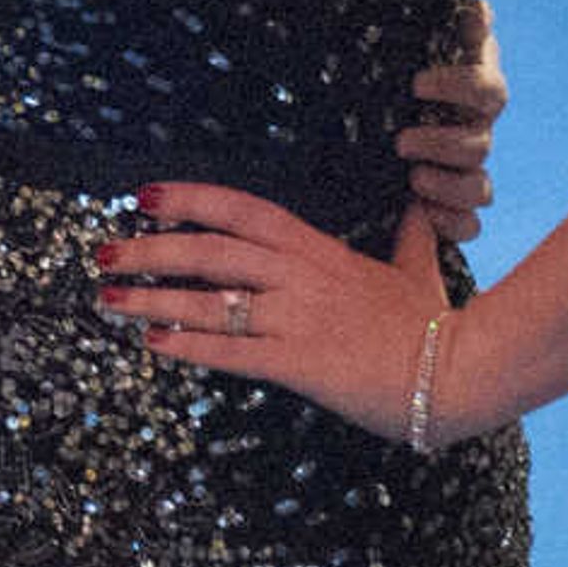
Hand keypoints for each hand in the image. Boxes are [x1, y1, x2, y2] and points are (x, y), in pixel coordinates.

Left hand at [94, 181, 449, 444]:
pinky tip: (153, 341)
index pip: (244, 211)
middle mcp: (301, 277)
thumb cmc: (439, 323)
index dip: (192, 199)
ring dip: (152, 299)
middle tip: (102, 251)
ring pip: (211, 302)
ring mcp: (299, 319)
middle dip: (151, 250)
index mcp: (321, 251)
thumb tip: (423, 207)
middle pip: (211, 252)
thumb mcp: (420, 268)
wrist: (465, 371)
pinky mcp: (301, 363)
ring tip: (107, 298)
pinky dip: (189, 345)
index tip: (145, 195)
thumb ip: (411, 235)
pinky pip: (233, 351)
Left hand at [394, 0, 506, 244]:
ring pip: (481, 188)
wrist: (364, 124)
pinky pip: (470, 225)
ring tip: (411, 179)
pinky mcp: (450, 207)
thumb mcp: (407, 50)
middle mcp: (473, 133)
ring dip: (449, 186)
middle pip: (481, 145)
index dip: (461, 88)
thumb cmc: (394, 78)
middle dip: (442, 144)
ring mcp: (465, 172)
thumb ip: (449, 30)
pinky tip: (424, 215)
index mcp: (468, 94)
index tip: (417, 84)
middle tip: (400, 142)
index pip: (488, 90)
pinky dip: (453, 224)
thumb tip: (477, 7)